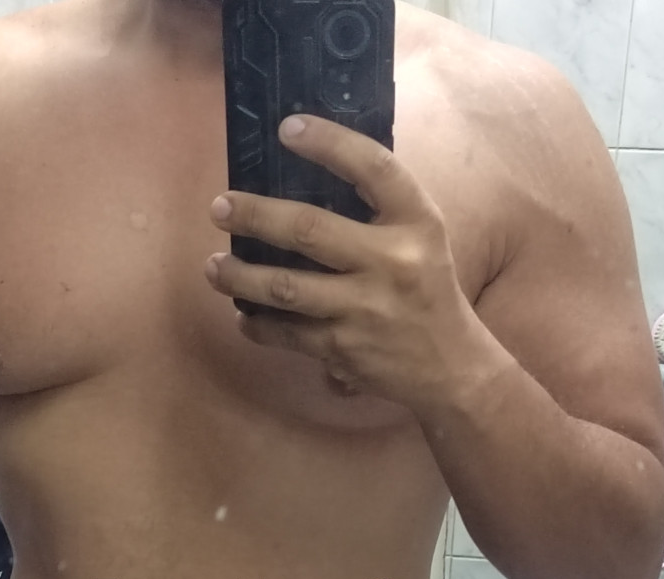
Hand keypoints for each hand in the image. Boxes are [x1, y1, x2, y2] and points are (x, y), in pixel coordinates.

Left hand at [205, 114, 485, 407]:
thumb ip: (377, 210)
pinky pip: (286, 334)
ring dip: (239, 277)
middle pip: (309, 230)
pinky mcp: (343, 349)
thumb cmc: (425, 290)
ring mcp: (364, 310)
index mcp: (416, 223)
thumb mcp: (420, 238)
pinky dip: (257, 325)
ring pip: (284, 288)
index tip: (287, 127)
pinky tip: (243, 315)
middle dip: (255, 216)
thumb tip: (304, 172)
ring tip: (213, 267)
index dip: (330, 143)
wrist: (450, 367)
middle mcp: (391, 263)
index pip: (373, 168)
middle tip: (219, 207)